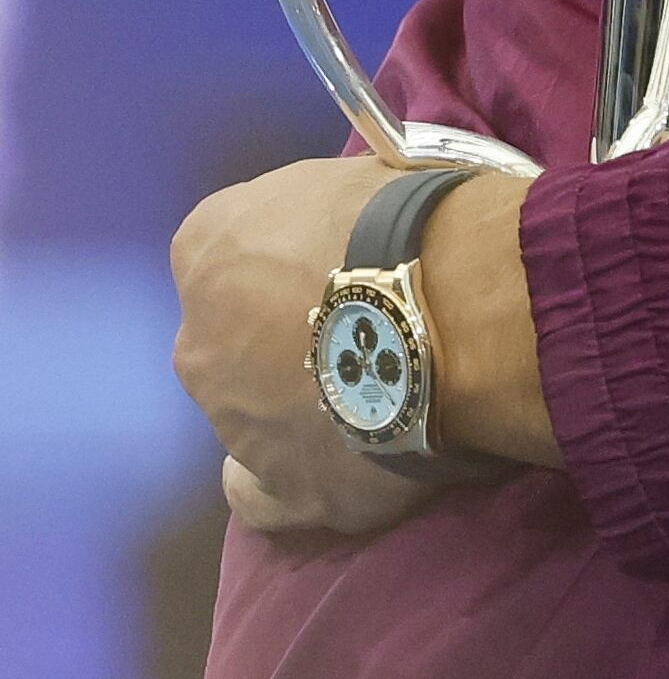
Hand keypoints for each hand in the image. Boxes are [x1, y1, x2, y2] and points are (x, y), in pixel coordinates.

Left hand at [171, 156, 541, 538]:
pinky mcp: (288, 486)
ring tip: (378, 403)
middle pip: (233, 346)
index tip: (339, 276)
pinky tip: (329, 470)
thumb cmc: (413, 222)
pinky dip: (287, 486)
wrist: (460, 307)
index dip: (287, 272)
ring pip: (253, 417)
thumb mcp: (347, 182)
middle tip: (362, 341)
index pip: (232, 261)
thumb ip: (319, 222)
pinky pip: (260, 497)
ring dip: (300, 409)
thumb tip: (341, 237)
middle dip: (282, 344)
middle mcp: (198, 340)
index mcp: (207, 251)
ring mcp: (235, 422)